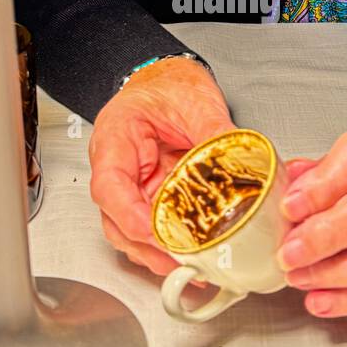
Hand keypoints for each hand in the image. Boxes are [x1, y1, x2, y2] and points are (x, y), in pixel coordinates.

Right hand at [88, 57, 233, 277]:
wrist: (168, 79)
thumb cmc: (168, 85)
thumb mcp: (195, 101)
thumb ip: (214, 132)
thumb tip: (237, 161)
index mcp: (116, 139)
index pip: (110, 186)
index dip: (129, 216)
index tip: (153, 232)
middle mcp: (118, 168)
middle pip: (116, 220)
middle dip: (147, 248)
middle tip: (180, 263)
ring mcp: (134, 186)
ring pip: (132, 231)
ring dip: (158, 253)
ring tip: (190, 267)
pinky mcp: (152, 195)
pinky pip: (154, 226)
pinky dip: (170, 244)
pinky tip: (194, 255)